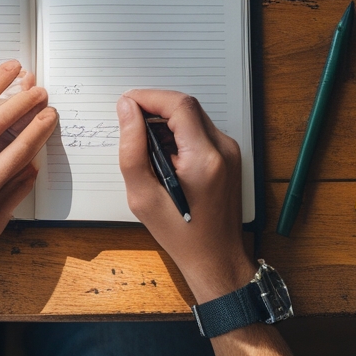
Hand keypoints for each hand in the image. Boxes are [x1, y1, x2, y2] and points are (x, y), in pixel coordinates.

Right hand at [116, 90, 254, 302]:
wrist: (216, 258)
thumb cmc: (180, 234)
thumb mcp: (143, 196)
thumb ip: (132, 148)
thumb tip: (127, 110)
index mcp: (204, 158)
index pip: (178, 105)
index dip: (148, 97)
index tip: (126, 104)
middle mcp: (223, 149)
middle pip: (186, 106)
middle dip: (154, 107)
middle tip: (129, 122)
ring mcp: (229, 151)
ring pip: (192, 115)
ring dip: (165, 120)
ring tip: (143, 143)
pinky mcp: (229, 155)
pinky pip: (199, 129)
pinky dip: (177, 132)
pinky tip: (162, 154)